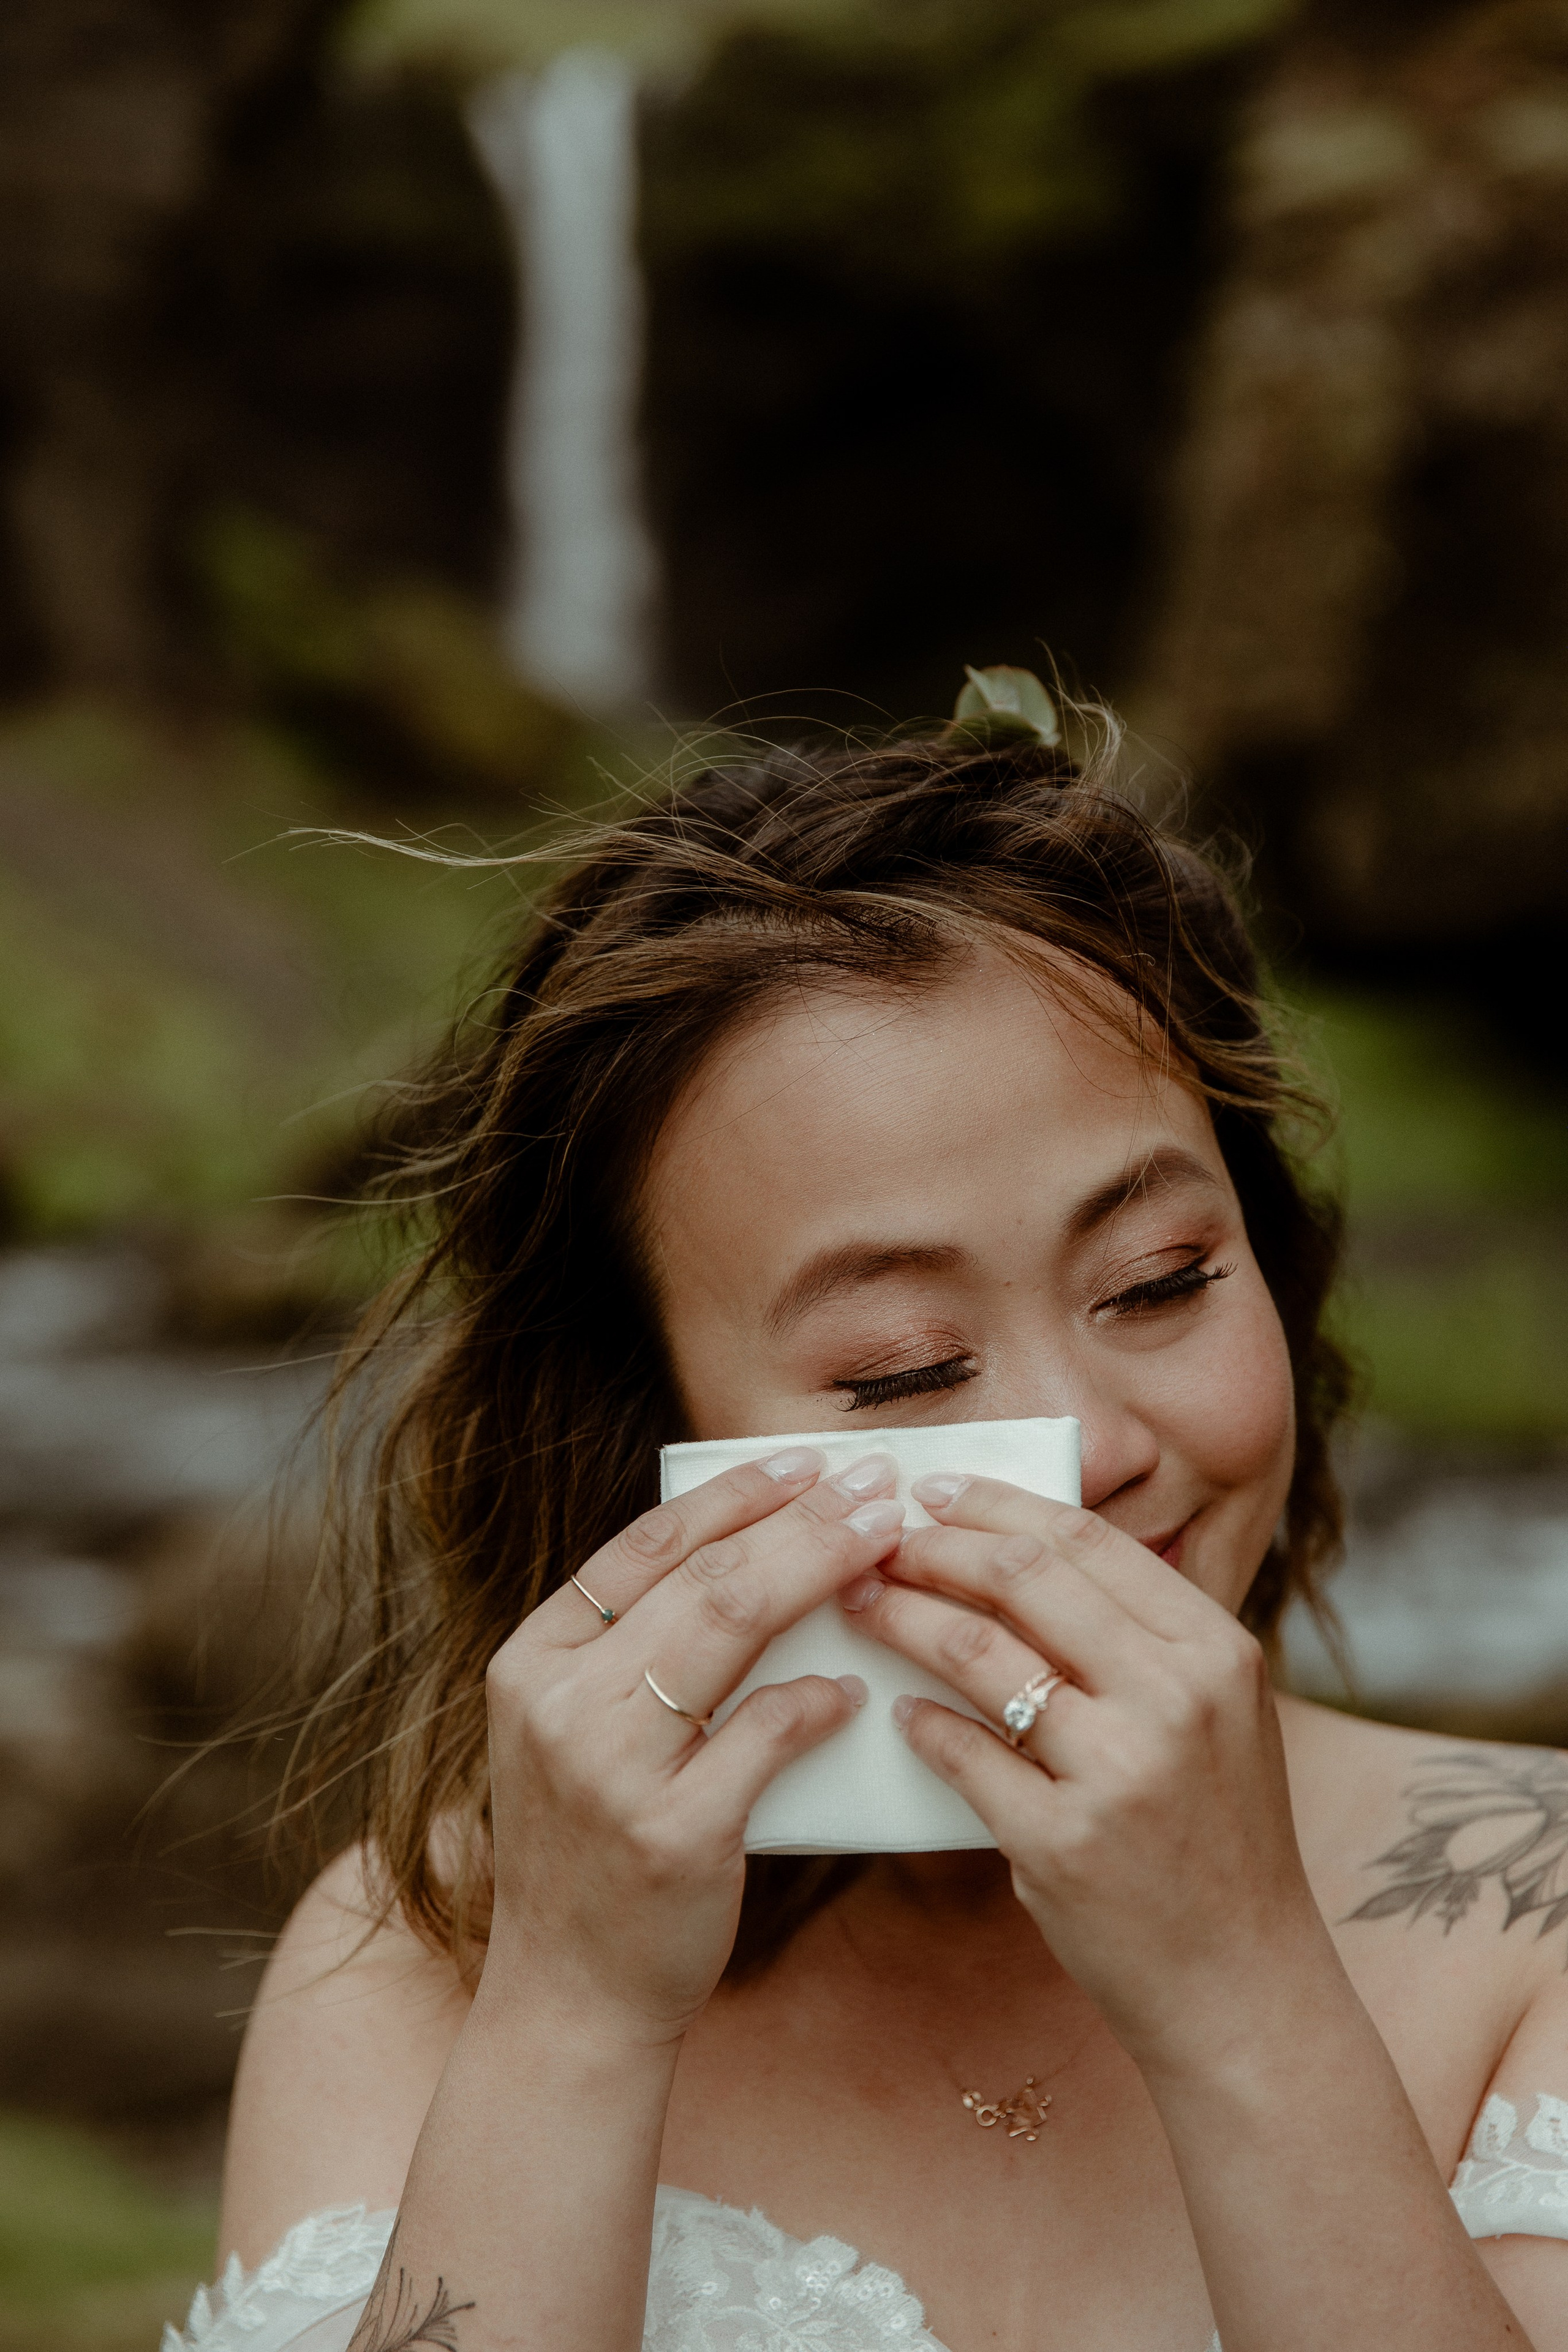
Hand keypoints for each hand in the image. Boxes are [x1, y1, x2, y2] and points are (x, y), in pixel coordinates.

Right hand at [479, 1449, 903, 2044]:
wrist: (570, 1997)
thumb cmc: (594, 1852)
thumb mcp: (580, 1735)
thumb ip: (639, 1653)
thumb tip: (754, 1558)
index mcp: (533, 1660)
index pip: (643, 1547)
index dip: (732, 1496)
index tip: (805, 1462)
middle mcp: (561, 1702)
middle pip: (702, 1575)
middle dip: (799, 1520)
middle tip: (873, 1487)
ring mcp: (610, 1767)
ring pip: (732, 1630)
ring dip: (819, 1574)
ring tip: (883, 1545)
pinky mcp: (671, 1833)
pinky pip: (764, 1736)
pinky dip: (814, 1704)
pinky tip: (851, 1692)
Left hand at [845, 1480, 1330, 2076]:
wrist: (1243, 1986)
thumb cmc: (1217, 1841)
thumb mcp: (1217, 1717)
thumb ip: (1142, 1639)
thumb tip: (1021, 1556)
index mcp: (1214, 1650)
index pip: (1085, 1540)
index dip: (996, 1506)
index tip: (933, 1493)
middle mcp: (1175, 1697)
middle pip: (1025, 1579)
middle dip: (934, 1549)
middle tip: (875, 1544)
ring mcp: (1119, 1772)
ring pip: (979, 1656)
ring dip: (904, 1620)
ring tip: (862, 1607)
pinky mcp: (1062, 1844)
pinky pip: (962, 1754)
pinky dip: (920, 1724)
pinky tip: (897, 1710)